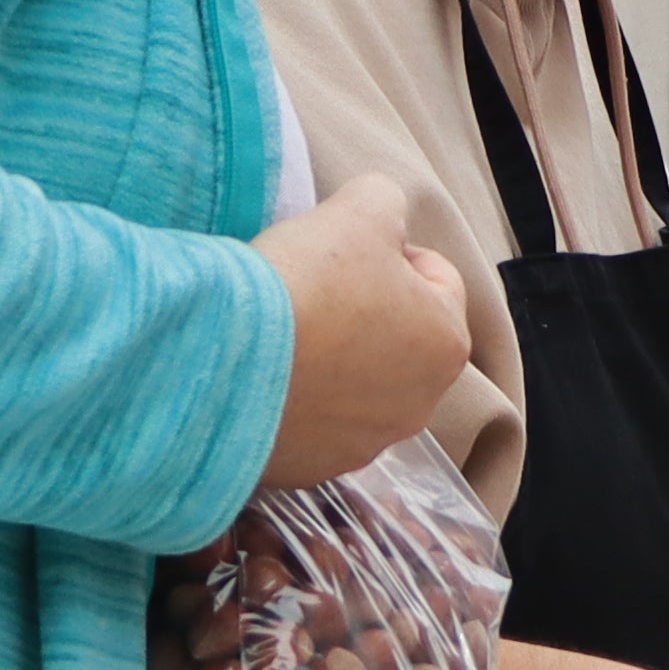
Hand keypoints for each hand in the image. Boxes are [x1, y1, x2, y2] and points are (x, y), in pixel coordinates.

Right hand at [254, 174, 468, 487]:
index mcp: (447, 344)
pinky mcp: (311, 470)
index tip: (342, 246)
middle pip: (396, 338)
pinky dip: (294, 399)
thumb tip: (383, 216)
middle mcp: (417, 407)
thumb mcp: (360, 208)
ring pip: (354, 386)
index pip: (435, 277)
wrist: (221, 363)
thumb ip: (386, 200)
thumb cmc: (306, 283)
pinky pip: (310, 423)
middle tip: (309, 287)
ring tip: (282, 333)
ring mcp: (363, 446)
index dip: (389, 248)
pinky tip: (262, 373)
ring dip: (329, 359)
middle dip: (361, 310)